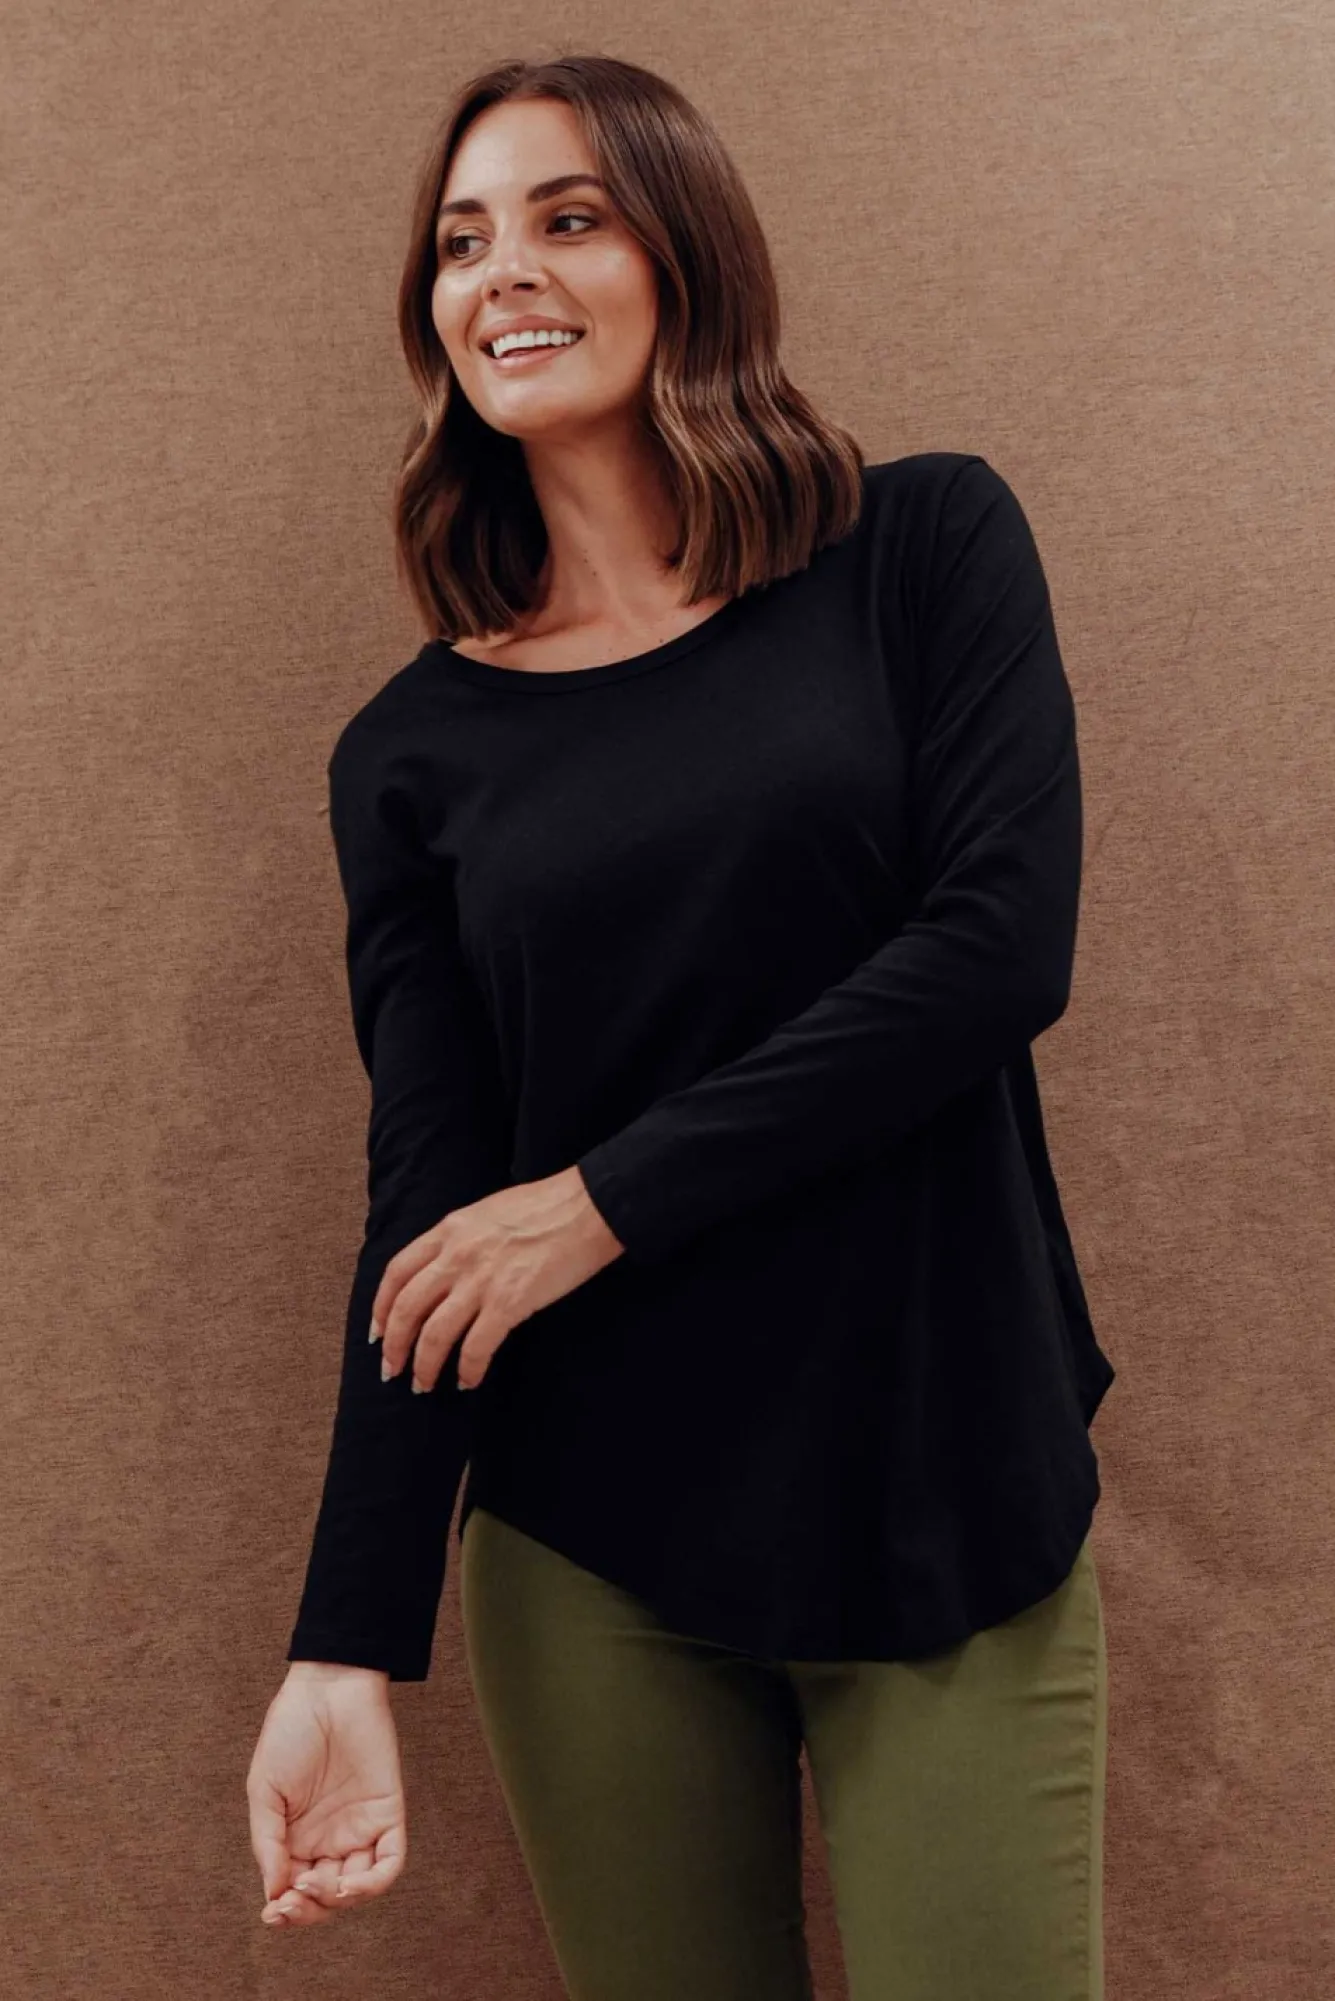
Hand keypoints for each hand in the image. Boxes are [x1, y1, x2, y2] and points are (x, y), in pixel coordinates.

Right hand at [247, 1663, 405, 1927]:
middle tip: (290, 1902)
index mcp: (296, 1838)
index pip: (295, 1892)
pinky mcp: (387, 1813)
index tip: (271, 1912)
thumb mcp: (264, 1790)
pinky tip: (346, 1884)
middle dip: (307, 1911)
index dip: (285, 1911)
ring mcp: (359, 1828)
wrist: (327, 1688)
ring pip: (357, 1888)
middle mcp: (329, 1839)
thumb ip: (268, 1842)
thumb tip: (273, 1895)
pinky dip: (371, 1883)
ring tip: (314, 1886)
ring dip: (336, 1900)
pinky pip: (389, 1862)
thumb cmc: (289, 1732)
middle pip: (325, 1898)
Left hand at [372, 1164, 623, 1393]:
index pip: (397, 1272)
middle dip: (394, 1346)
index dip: (380, 1307)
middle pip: (407, 1308)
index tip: (376, 1332)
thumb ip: (462, 1238)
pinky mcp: (510, 1302)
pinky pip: (477, 1347)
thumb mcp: (488, 1212)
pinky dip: (468, 1370)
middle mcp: (457, 1254)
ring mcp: (482, 1280)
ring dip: (424, 1366)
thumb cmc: (547, 1207)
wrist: (589, 1208)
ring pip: (434, 1334)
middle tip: (391, 1370)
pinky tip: (469, 1381)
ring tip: (424, 1385)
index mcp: (450, 1229)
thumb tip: (446, 1269)